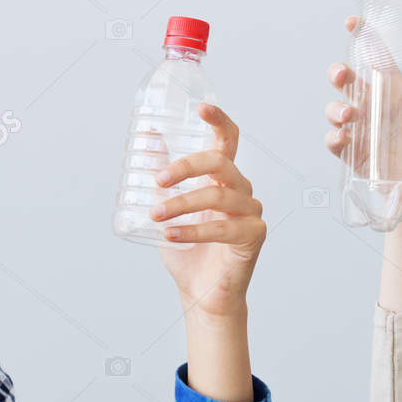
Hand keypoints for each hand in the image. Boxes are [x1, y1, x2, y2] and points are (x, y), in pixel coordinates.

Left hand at [153, 105, 264, 317]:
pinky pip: (223, 228)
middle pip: (220, 163)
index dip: (218, 121)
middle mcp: (240, 190)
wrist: (201, 293)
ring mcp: (251, 212)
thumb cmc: (187, 250)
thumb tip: (146, 137)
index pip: (227, 140)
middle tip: (159, 179)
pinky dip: (193, 231)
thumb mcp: (167, 206)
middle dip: (187, 166)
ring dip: (182, 204)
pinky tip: (170, 235)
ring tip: (157, 215)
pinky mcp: (254, 235)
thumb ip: (162, 174)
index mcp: (223, 178)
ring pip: (218, 196)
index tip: (201, 109)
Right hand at [324, 16, 401, 175]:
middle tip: (342, 74)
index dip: (361, 37)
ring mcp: (362, 130)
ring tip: (349, 114)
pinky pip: (335, 142)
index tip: (352, 22)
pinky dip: (333, 137)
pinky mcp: (355, 154)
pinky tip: (342, 137)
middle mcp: (375, 107)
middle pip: (346, 81)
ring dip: (335, 107)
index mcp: (394, 90)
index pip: (374, 57)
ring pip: (336, 109)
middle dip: (337, 73)